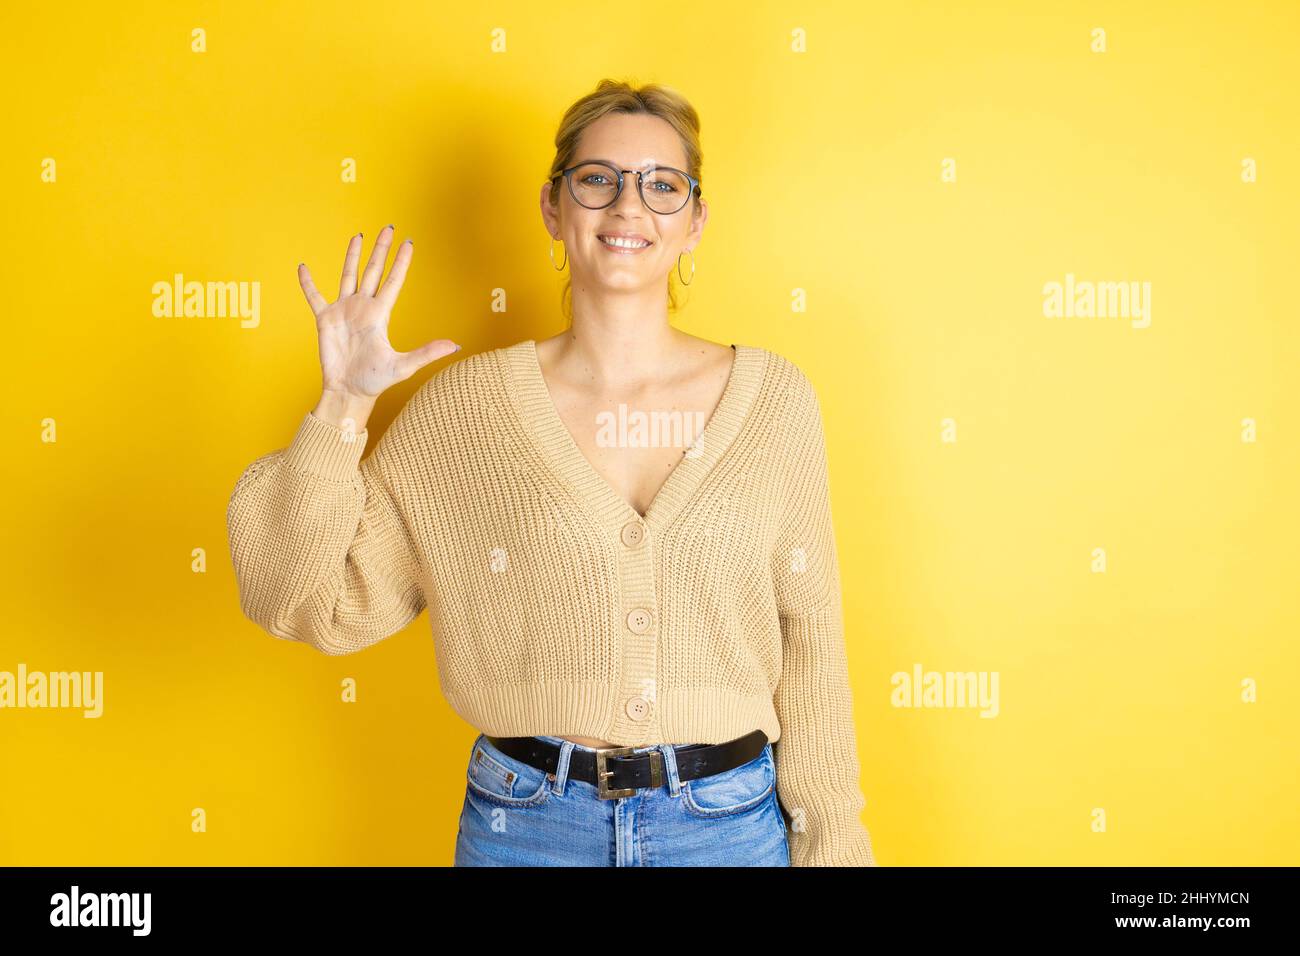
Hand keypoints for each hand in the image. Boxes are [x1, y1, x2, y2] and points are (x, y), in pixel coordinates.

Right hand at [298, 225, 459, 401]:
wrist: (349, 391)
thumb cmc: (375, 381)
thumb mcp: (403, 366)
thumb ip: (427, 353)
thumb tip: (455, 346)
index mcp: (381, 314)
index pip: (393, 281)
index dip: (401, 262)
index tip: (408, 243)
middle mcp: (363, 307)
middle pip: (373, 271)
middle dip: (380, 250)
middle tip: (387, 228)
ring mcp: (344, 311)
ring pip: (348, 276)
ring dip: (352, 256)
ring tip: (357, 236)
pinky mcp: (325, 319)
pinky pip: (314, 296)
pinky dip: (308, 283)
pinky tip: (303, 267)